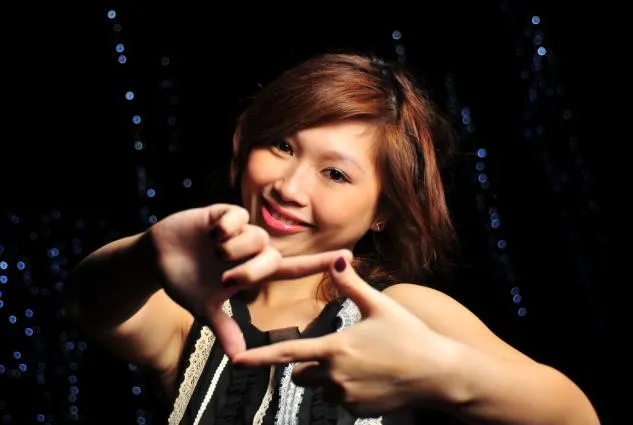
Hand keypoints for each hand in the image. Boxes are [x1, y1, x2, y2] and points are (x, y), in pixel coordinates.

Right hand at [146, 204, 351, 358]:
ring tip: (212, 251)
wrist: (158, 259)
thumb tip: (238, 359)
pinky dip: (222, 228)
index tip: (348, 257)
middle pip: (270, 257)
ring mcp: (240, 231)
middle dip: (247, 270)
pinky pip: (236, 218)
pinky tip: (210, 232)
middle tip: (223, 276)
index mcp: (254, 271)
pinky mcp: (224, 213)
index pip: (293, 268)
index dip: (319, 263)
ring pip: (256, 238)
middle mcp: (253, 250)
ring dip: (231, 250)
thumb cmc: (185, 281)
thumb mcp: (205, 308)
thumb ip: (225, 328)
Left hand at [232, 257, 457, 416]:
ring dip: (328, 377)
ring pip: (320, 388)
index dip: (259, 358)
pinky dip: (346, 390)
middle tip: (336, 349)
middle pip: (301, 372)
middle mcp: (335, 377)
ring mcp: (346, 397)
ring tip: (360, 363)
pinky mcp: (357, 410)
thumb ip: (352, 285)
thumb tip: (336, 260)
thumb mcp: (380, 305)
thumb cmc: (410, 336)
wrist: (438, 375)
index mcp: (335, 349)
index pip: (287, 353)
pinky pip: (339, 400)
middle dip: (308, 363)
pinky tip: (370, 377)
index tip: (236, 360)